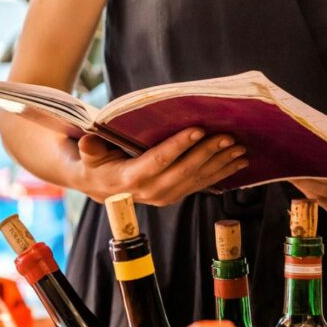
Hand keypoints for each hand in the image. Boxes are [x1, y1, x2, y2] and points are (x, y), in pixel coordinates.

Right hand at [67, 128, 248, 205]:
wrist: (97, 184)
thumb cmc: (93, 162)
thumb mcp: (86, 155)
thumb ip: (89, 149)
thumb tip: (87, 142)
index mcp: (129, 179)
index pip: (158, 161)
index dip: (178, 146)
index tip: (197, 130)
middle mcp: (150, 192)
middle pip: (184, 171)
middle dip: (208, 153)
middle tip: (228, 136)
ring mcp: (165, 196)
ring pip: (197, 179)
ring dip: (220, 164)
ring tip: (240, 148)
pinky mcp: (174, 195)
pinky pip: (201, 185)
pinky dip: (221, 173)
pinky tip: (237, 162)